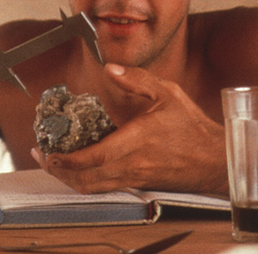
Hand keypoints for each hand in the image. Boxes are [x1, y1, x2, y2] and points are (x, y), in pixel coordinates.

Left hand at [32, 64, 227, 194]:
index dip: (68, 160)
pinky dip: (85, 181)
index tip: (50, 152)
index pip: (95, 157)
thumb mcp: (168, 93)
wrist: (214, 161)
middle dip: (59, 171)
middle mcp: (133, 164)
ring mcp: (135, 178)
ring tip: (54, 163)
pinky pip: (104, 188)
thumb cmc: (193, 128)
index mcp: (138, 140)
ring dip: (69, 179)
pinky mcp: (138, 184)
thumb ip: (137, 80)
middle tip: (43, 157)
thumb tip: (110, 69)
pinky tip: (78, 168)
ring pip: (92, 188)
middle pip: (86, 179)